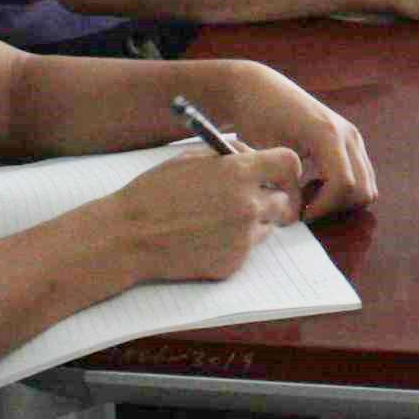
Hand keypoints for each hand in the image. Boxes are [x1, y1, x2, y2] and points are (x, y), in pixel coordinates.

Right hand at [105, 146, 306, 282]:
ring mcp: (242, 238)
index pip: (290, 164)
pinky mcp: (233, 264)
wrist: (128, 237)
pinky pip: (246, 250)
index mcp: (239, 173)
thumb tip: (253, 155)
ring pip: (266, 227)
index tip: (279, 175)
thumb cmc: (154, 193)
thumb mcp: (190, 158)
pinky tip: (204, 239)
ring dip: (252, 223)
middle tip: (252, 201)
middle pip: (284, 202)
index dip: (286, 169)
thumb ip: (228, 155)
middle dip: (271, 199)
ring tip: (215, 220)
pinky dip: (233, 245)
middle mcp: (248, 205)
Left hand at [206, 65, 378, 220]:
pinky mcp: (350, 141)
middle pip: (363, 190)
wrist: (257, 89)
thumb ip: (284, 181)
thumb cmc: (257, 117)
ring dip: (341, 200)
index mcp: (327, 133)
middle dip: (335, 207)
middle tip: (305, 207)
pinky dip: (344, 190)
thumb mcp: (267, 150)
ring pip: (367, 186)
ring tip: (309, 196)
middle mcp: (348, 134)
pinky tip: (315, 185)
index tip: (300, 213)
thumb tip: (297, 211)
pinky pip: (361, 176)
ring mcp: (352, 136)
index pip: (344, 184)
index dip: (324, 207)